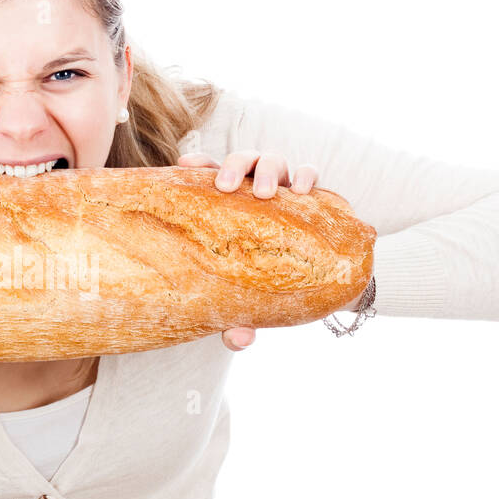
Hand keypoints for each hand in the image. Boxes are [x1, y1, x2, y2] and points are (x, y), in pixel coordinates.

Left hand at [176, 149, 319, 350]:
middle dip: (233, 166)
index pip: (208, 175)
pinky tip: (302, 191)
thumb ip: (238, 321)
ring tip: (265, 192)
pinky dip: (306, 177)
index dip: (198, 165)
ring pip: (273, 159)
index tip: (184, 164)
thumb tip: (238, 339)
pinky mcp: (312, 195)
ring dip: (268, 170)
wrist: (315, 282)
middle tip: (225, 186)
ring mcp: (283, 188)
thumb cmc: (265, 287)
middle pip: (240, 160)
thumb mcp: (248, 306)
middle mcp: (252, 189)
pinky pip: (310, 173)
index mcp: (228, 205)